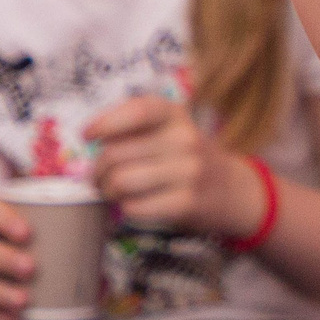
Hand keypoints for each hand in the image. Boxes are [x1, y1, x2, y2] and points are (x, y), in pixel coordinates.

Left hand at [85, 96, 263, 239]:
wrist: (232, 189)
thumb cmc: (186, 158)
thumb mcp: (170, 130)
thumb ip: (134, 129)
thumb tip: (89, 140)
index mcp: (176, 115)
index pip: (137, 111)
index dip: (105, 123)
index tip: (87, 136)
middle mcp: (185, 138)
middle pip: (115, 153)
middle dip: (97, 171)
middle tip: (100, 179)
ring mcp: (189, 170)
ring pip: (120, 181)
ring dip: (108, 192)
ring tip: (115, 193)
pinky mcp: (186, 202)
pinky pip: (133, 207)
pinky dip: (126, 209)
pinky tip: (137, 204)